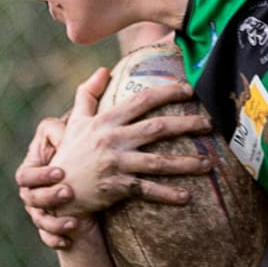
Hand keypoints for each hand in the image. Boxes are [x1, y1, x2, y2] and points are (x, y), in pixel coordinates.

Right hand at [17, 116, 81, 250]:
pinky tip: (69, 240)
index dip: (41, 175)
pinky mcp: (50, 227)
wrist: (87, 179)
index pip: (26, 175)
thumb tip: (68, 123)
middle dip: (49, 196)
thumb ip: (64, 130)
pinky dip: (56, 239)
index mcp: (31, 171)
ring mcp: (39, 210)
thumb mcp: (70, 139)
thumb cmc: (75, 153)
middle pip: (31, 198)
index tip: (61, 171)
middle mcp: (31, 192)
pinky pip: (47, 237)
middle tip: (68, 192)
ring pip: (40, 220)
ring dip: (54, 221)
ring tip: (73, 222)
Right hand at [50, 64, 211, 216]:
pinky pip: (147, 190)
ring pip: (157, 162)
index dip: (166, 92)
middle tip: (210, 124)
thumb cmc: (71, 153)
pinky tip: (187, 196)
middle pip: (156, 128)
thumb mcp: (76, 121)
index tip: (189, 89)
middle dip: (186, 125)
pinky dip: (167, 194)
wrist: (57, 189)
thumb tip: (102, 69)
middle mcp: (112, 140)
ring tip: (208, 163)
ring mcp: (115, 164)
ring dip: (185, 163)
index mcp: (105, 121)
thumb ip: (88, 94)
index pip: (141, 101)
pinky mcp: (117, 187)